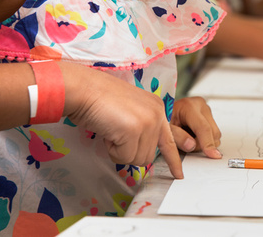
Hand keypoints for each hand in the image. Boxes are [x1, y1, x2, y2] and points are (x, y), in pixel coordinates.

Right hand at [62, 62, 183, 178]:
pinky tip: (108, 132)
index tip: (179, 174)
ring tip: (111, 131)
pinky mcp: (135, 130)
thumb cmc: (98, 99)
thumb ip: (142, 128)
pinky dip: (111, 150)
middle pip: (149, 156)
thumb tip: (142, 153)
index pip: (169, 140)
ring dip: (119, 151)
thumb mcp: (129, 112)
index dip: (174, 160)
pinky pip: (124, 157)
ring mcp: (148, 122)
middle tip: (115, 135)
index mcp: (157, 108)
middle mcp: (157, 114)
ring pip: (137, 159)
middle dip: (128, 152)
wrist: (84, 88)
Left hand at [170, 97, 221, 158]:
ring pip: (216, 135)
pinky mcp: (209, 116)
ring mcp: (206, 110)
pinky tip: (193, 136)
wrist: (164, 112)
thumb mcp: (164, 129)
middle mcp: (200, 106)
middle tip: (185, 146)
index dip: (207, 143)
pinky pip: (214, 134)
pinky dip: (205, 140)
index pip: (203, 127)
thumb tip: (191, 146)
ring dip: (204, 143)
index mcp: (189, 107)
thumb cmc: (163, 119)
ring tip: (188, 139)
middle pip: (213, 132)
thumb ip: (176, 137)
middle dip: (202, 145)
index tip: (213, 155)